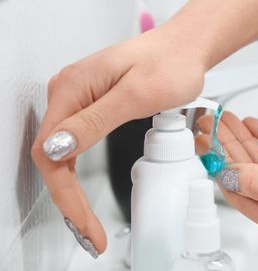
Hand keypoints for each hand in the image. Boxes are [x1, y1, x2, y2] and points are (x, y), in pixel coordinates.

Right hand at [31, 0, 257, 255]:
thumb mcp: (137, 95)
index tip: (83, 222)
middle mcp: (70, 90)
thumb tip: (56, 147)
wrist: (187, 47)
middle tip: (89, 230)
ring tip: (87, 219)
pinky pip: (77, 141)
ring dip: (71, 188)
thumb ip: (94, 121)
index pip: (51, 152)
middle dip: (68, 198)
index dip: (65, 194)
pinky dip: (79, 170)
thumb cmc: (171, 62)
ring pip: (64, 152)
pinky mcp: (94, 101)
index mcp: (74, 87)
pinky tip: (84, 190)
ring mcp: (81, 96)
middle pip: (54, 156)